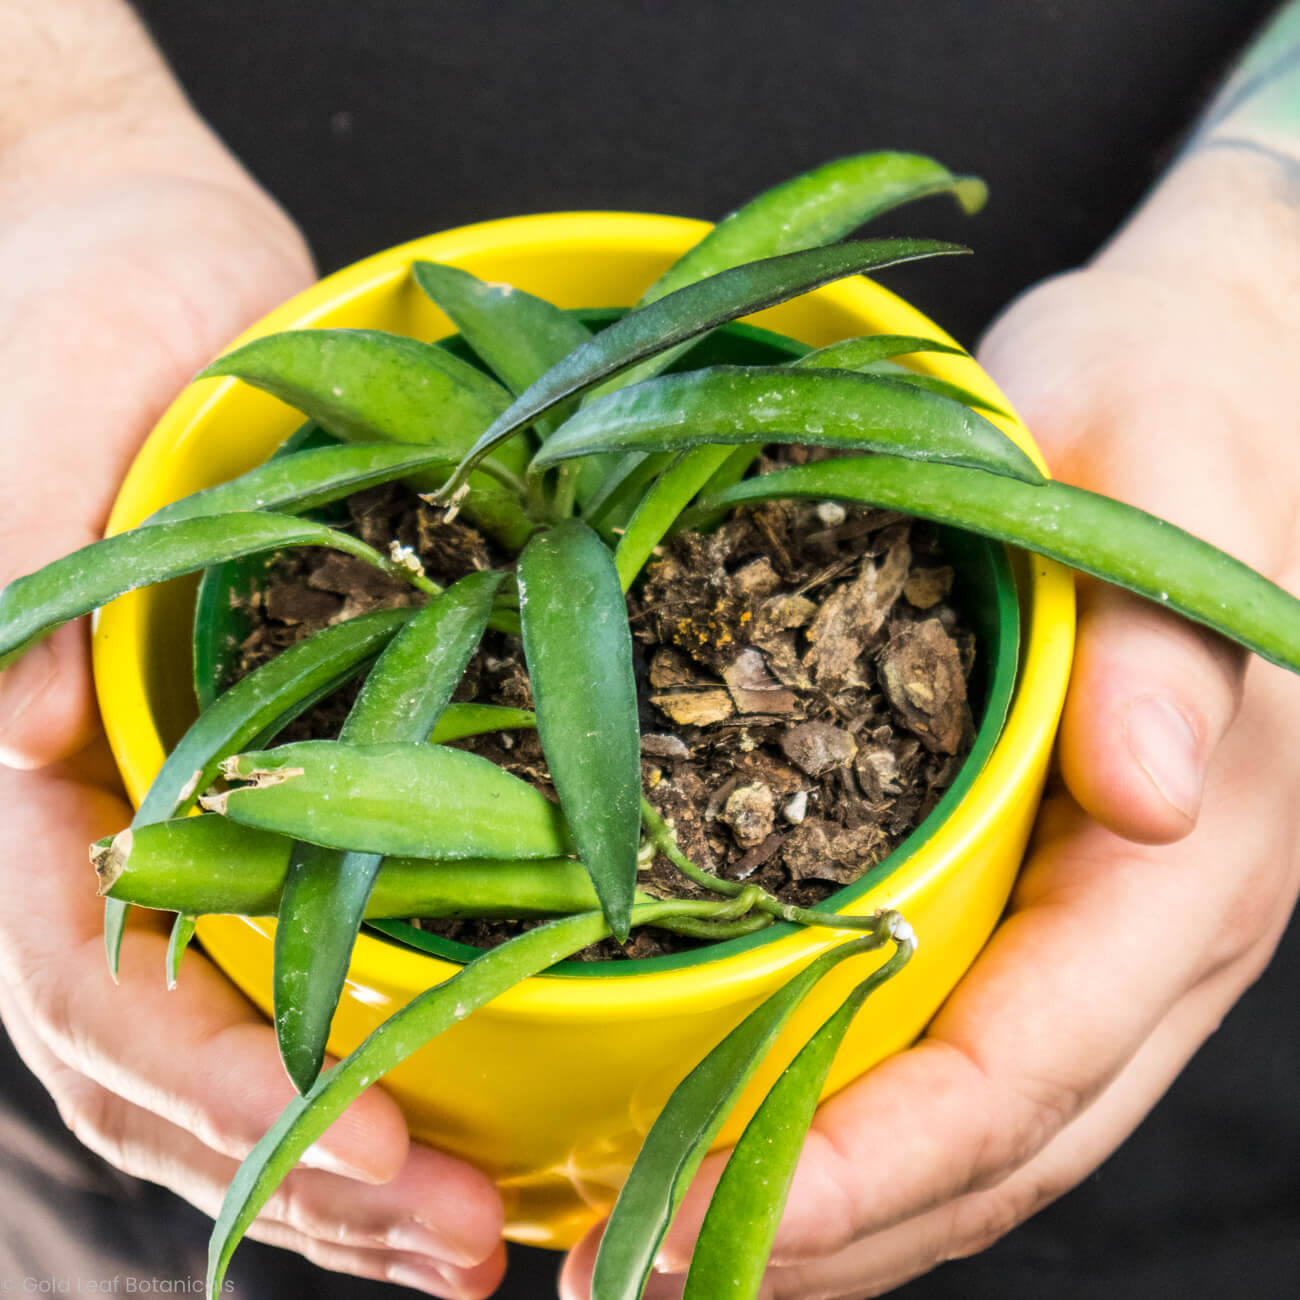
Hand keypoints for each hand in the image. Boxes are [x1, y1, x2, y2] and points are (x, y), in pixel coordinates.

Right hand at [0, 48, 506, 1297]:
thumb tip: (16, 738)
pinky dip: (408, 1015)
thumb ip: (22, 573)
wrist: (134, 259)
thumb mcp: (36, 415)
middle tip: (468, 1252)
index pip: (103, 991)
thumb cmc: (59, 312)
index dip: (228, 1101)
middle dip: (318, 1168)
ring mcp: (213, 805)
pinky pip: (342, 923)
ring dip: (368, 1138)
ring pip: (267, 1021)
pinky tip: (492, 1083)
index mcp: (30, 783)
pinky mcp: (308, 759)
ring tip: (494, 1226)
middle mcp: (115, 825)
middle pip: (188, 1055)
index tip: (380, 1169)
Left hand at [561, 149, 1299, 1296]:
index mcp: (1186, 854)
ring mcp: (1086, 920)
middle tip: (630, 1264)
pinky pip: (937, 1040)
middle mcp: (1143, 926)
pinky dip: (835, 1107)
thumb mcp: (1176, 469)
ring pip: (966, 1126)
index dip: (878, 1160)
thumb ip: (1171, 634)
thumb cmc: (1179, 412)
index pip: (1029, 1066)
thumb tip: (1150, 784)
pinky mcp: (1025, 881)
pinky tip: (729, 1122)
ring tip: (653, 1238)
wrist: (1200, 388)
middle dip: (821, 1224)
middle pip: (989, 1144)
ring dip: (822, 1204)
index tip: (718, 1214)